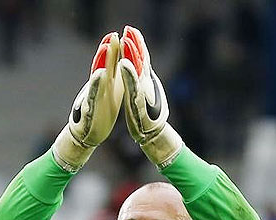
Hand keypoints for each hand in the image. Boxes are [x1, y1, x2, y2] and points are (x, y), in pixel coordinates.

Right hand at [53, 32, 123, 172]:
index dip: (114, 48)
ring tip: (105, 48)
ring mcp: (92, 97)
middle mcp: (98, 87)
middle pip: (102, 65)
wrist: (87, 135)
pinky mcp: (89, 109)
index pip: (109, 63)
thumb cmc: (100, 112)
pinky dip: (96, 84)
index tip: (119, 33)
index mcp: (106, 83)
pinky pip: (93, 95)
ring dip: (100, 62)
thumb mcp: (111, 92)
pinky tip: (100, 74)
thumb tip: (122, 62)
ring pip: (97, 76)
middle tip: (113, 34)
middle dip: (108, 50)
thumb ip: (115, 77)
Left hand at [119, 25, 181, 167]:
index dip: (137, 44)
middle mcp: (146, 83)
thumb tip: (144, 73)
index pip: (142, 59)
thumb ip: (143, 84)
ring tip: (127, 38)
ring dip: (133, 53)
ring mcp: (144, 91)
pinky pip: (133, 85)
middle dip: (135, 43)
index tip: (131, 30)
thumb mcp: (144, 96)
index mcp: (145, 81)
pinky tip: (123, 62)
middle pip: (141, 59)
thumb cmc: (147, 118)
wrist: (152, 136)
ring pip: (138, 69)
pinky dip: (129, 73)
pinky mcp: (138, 101)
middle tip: (129, 28)